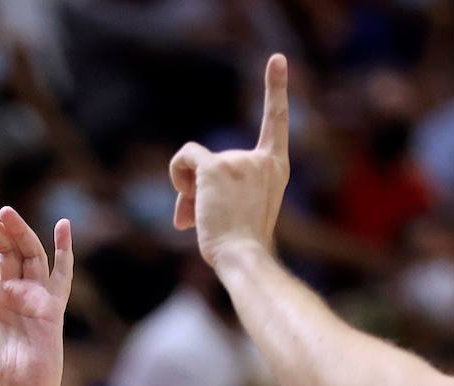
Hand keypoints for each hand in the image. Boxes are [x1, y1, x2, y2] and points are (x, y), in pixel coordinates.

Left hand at [170, 54, 290, 267]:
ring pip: (195, 163)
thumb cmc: (239, 246)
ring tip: (195, 219)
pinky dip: (177, 174)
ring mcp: (240, 160)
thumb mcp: (234, 213)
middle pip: (214, 159)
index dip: (276, 88)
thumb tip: (183, 206)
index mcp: (275, 168)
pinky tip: (186, 199)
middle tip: (201, 219)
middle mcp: (261, 159)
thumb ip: (216, 196)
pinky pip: (185, 157)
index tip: (277, 59)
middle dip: (199, 189)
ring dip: (186, 191)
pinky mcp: (216, 167)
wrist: (243, 257)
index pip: (276, 121)